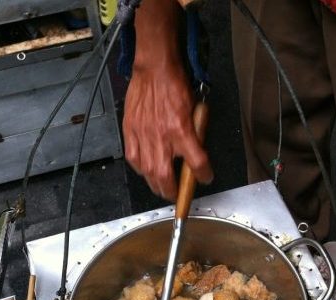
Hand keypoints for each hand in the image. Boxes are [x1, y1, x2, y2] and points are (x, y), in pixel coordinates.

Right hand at [122, 61, 211, 200]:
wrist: (154, 69)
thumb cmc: (175, 85)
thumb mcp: (195, 109)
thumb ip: (196, 132)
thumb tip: (198, 149)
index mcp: (181, 130)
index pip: (196, 163)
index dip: (203, 175)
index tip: (205, 177)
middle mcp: (162, 137)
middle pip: (166, 177)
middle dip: (173, 191)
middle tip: (177, 195)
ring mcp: (143, 136)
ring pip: (148, 173)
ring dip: (156, 186)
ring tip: (162, 189)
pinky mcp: (130, 132)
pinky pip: (134, 159)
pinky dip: (140, 170)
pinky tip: (145, 172)